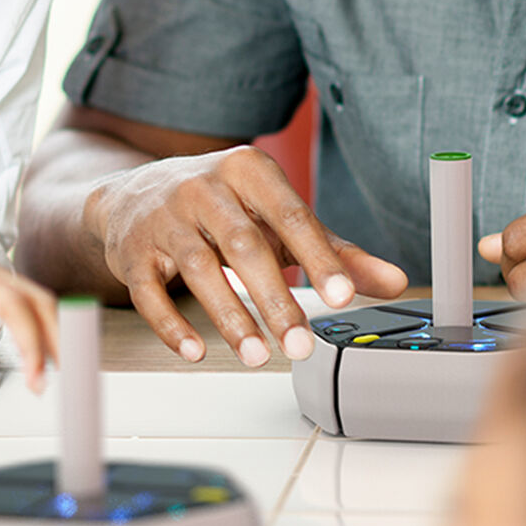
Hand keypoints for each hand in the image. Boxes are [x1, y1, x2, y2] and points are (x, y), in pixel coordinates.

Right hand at [83, 146, 407, 365]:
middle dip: (275, 299)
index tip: (342, 296)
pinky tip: (197, 351)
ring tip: (257, 355)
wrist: (134, 195)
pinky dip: (172, 325)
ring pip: (198, 268)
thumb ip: (334, 250)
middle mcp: (203, 187)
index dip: (318, 257)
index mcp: (248, 170)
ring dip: (230, 317)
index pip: (290, 215)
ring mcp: (163, 218)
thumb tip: (394, 282)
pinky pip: (149, 292)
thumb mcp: (277, 218)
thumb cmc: (221, 208)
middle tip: (301, 345)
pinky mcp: (131, 251)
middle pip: (244, 245)